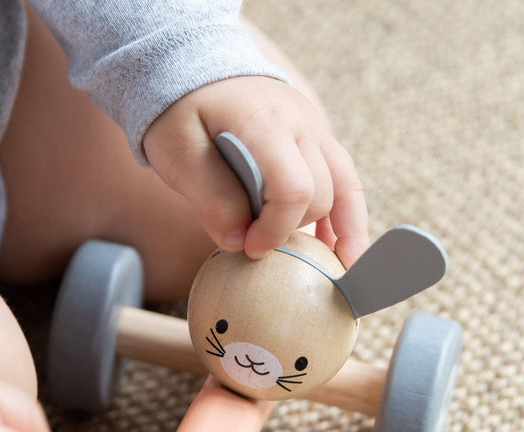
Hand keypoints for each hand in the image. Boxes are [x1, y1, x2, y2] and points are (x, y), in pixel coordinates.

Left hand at [142, 76, 369, 267]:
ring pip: (345, 188)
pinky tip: (344, 252)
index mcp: (266, 122)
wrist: (194, 66)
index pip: (293, 188)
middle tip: (258, 250)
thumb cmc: (180, 109)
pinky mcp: (316, 140)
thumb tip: (238, 242)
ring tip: (342, 272)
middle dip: (292, 230)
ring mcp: (315, 129)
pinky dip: (347, 218)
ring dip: (342, 231)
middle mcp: (301, 123)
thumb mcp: (176, 150)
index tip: (249, 249)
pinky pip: (344, 181)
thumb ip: (208, 196)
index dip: (276, 230)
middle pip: (319, 194)